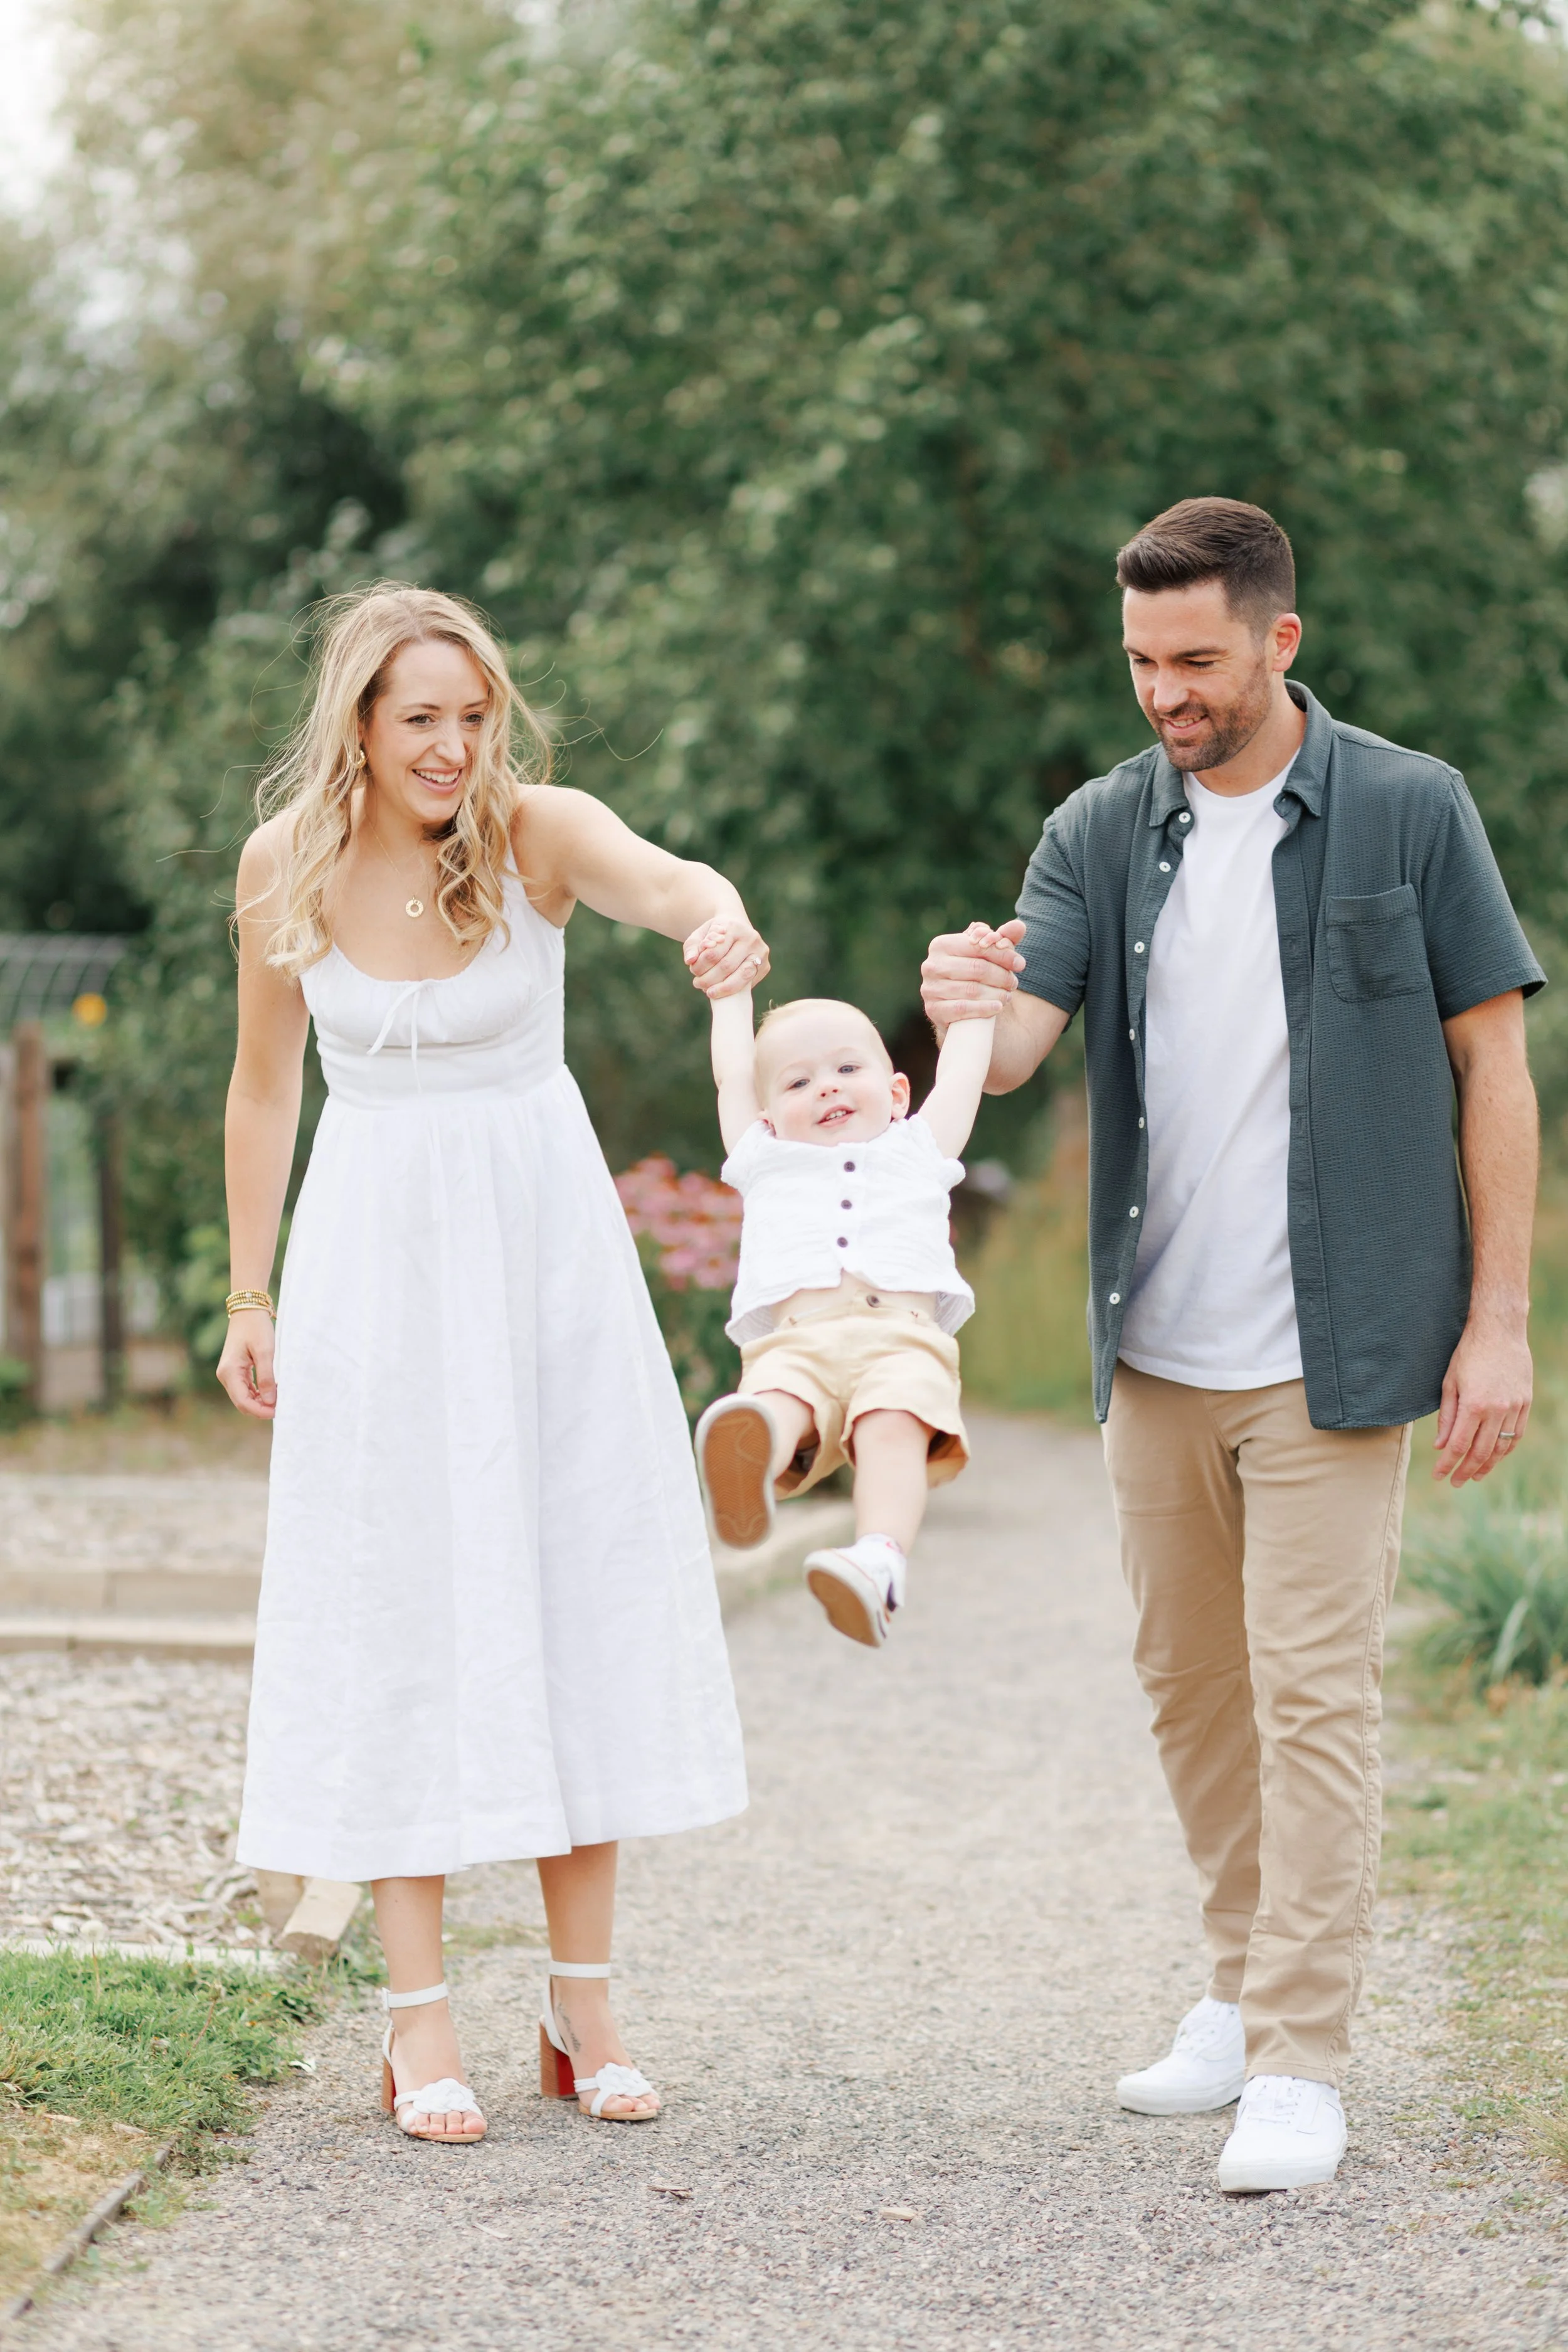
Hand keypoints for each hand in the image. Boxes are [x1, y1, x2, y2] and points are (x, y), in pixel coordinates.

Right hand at [217, 1310, 277, 1420]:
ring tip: (279, 1399)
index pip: (243, 1401)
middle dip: (260, 1408)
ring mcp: (229, 1373)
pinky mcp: (235, 1370)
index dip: (260, 1410)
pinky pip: (246, 1388)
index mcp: (229, 1372)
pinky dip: (258, 1393)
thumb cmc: (256, 1328)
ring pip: (244, 1397)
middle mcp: (225, 1375)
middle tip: (281, 1407)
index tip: (277, 1412)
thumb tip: (270, 1401)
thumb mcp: (265, 1352)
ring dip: (260, 1401)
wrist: (248, 1310)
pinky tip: (272, 1391)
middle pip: (242, 1402)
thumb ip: (267, 1377)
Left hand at [683, 915, 769, 999]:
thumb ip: (691, 946)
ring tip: (709, 992)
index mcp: (733, 927)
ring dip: (722, 989)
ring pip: (741, 977)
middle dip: (709, 979)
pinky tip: (722, 990)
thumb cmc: (716, 933)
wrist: (737, 926)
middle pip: (726, 966)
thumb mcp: (700, 934)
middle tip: (698, 983)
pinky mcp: (765, 966)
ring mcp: (761, 952)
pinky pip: (748, 983)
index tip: (693, 970)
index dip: (700, 966)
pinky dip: (734, 989)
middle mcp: (751, 938)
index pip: (713, 953)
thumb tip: (690, 961)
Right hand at [921, 917, 1025, 1030]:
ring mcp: (930, 988)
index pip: (978, 946)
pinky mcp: (933, 1010)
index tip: (1020, 964)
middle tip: (1013, 983)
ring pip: (972, 990)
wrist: (953, 1006)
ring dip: (996, 993)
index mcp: (941, 945)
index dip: (1003, 954)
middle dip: (1001, 976)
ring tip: (1008, 996)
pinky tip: (997, 1007)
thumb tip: (1019, 926)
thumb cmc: (972, 973)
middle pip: (977, 968)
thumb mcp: (986, 953)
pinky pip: (962, 1008)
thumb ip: (1004, 938)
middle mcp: (931, 965)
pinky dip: (984, 1008)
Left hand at [1433, 1316, 1531, 1485]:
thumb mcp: (1449, 1383)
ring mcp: (1514, 1407)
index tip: (1438, 1475)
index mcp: (1474, 1405)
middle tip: (1455, 1482)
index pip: (1458, 1445)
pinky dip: (1505, 1450)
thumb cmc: (1468, 1353)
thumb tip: (1441, 1446)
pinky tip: (1495, 1457)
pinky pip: (1516, 1434)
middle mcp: (1497, 1410)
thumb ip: (1446, 1417)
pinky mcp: (1525, 1403)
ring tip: (1474, 1475)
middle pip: (1480, 1452)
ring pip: (1501, 1447)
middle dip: (1466, 1470)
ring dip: (1487, 1465)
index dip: (1447, 1464)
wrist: (1500, 1331)